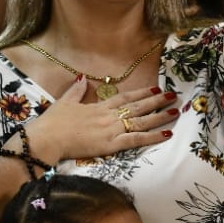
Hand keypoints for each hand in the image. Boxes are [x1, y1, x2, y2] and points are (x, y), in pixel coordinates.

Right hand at [25, 77, 176, 164]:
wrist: (47, 138)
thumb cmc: (53, 123)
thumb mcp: (64, 102)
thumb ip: (76, 90)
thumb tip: (81, 78)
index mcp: (98, 107)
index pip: (124, 98)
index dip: (141, 93)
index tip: (155, 89)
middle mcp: (108, 116)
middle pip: (137, 107)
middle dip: (157, 102)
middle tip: (173, 96)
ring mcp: (111, 130)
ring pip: (141, 121)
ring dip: (159, 116)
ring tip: (175, 112)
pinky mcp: (110, 145)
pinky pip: (136, 140)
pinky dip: (152, 137)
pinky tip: (166, 134)